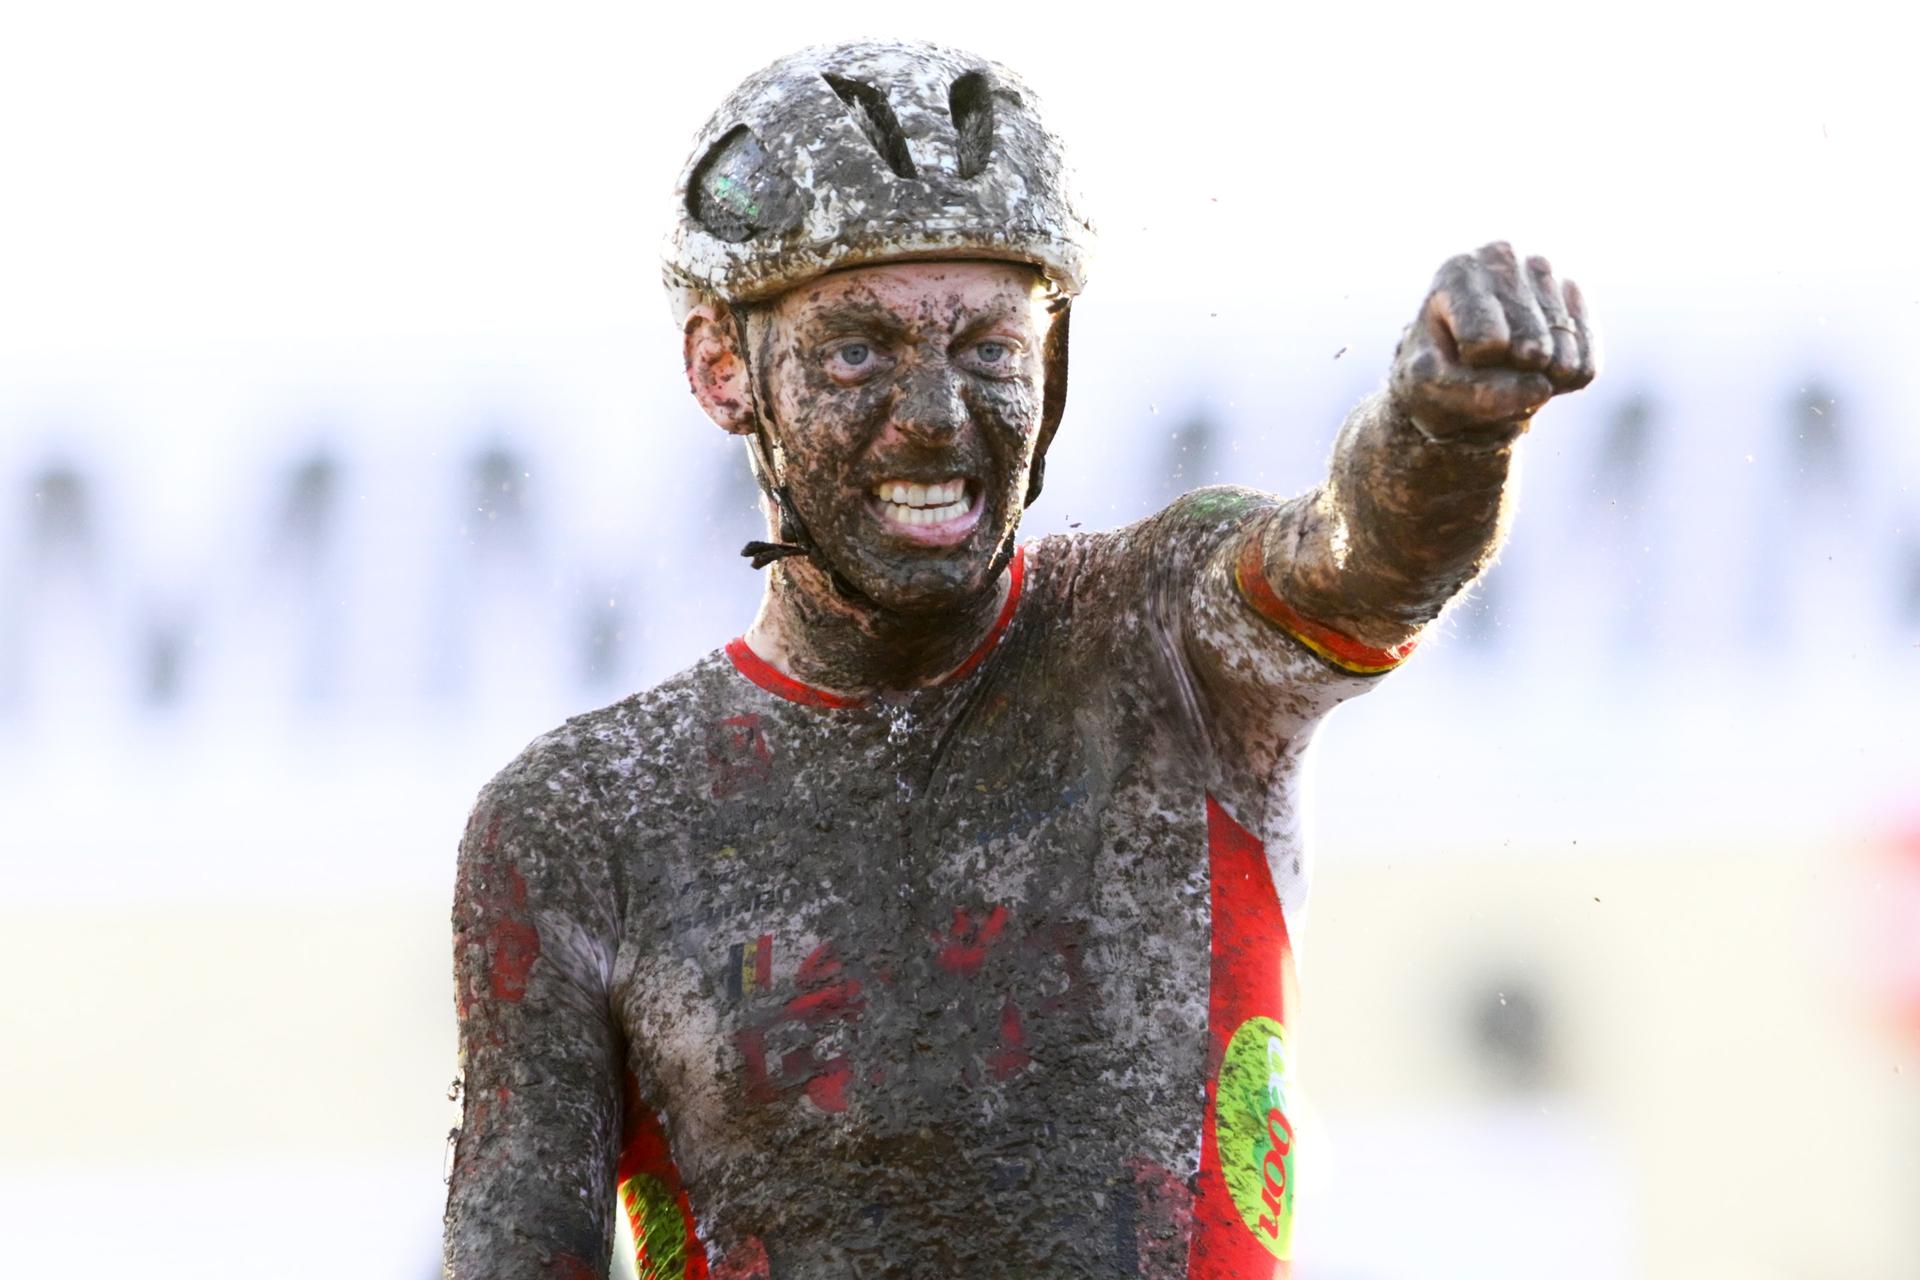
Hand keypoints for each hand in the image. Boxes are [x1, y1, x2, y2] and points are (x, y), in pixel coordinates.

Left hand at [1389, 241, 1596, 441]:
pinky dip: (1565, 383)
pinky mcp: (1578, 293)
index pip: (1485, 342)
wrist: (1459, 364)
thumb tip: (1540, 387)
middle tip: (1490, 366)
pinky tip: (1542, 371)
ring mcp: (1547, 270)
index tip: (1459, 354)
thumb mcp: (1429, 386)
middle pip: (1532, 347)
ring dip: (1541, 382)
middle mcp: (1506, 257)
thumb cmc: (1436, 368)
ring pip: (1564, 356)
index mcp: (1458, 272)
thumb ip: (1471, 391)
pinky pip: (1587, 363)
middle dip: (1513, 376)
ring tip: (1513, 367)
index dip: (1474, 367)